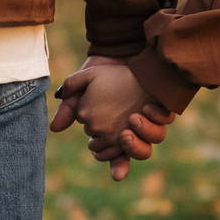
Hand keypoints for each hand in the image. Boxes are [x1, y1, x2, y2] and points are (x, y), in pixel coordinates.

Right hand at [50, 57, 172, 181]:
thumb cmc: (103, 74)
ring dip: (144, 135)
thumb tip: (55, 128)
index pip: (113, 158)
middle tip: (124, 135)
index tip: (115, 167)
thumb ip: (69, 107)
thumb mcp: (83, 87)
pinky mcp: (162, 107)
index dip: (116, 163)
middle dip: (130, 148)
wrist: (122, 51)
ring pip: (152, 141)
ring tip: (134, 119)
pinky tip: (148, 107)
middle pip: (134, 153)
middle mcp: (134, 132)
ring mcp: (149, 121)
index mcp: (115, 134)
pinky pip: (164, 119)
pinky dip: (157, 116)